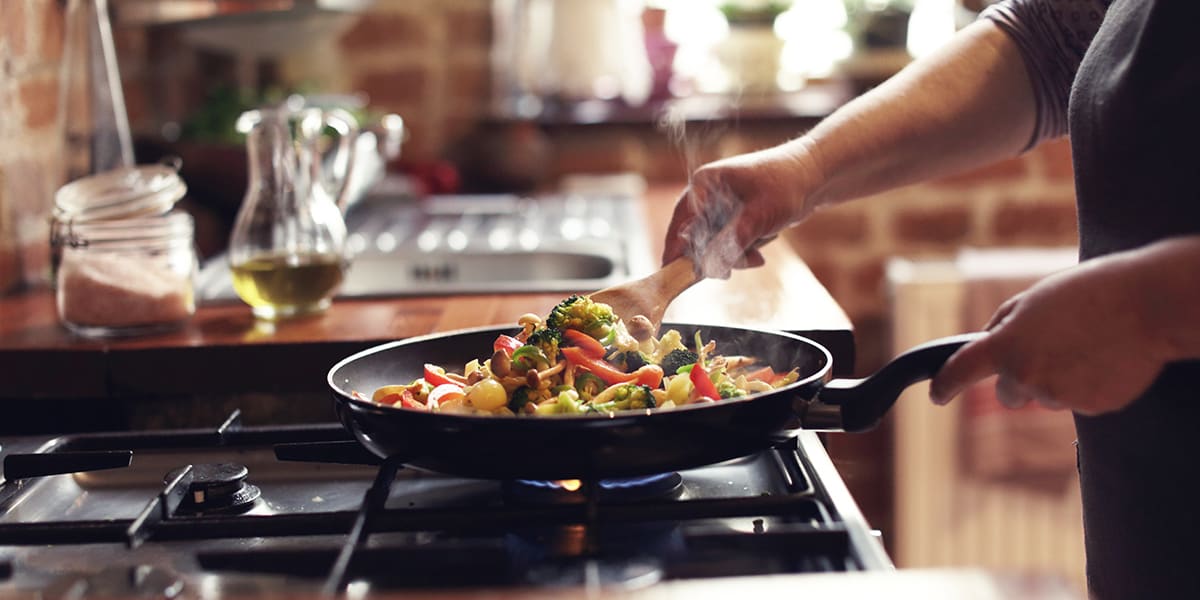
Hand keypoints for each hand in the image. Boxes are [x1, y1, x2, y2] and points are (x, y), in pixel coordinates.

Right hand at [662, 143, 818, 278]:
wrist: (815, 177)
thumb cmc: (786, 185)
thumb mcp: (757, 217)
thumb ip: (731, 243)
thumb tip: (708, 268)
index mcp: (704, 185)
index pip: (680, 224)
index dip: (677, 252)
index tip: (674, 275)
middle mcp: (706, 195)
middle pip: (695, 238)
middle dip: (716, 256)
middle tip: (729, 272)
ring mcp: (719, 207)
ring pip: (713, 245)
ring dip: (734, 256)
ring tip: (757, 255)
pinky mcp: (733, 217)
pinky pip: (727, 244)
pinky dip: (741, 251)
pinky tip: (759, 252)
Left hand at [929, 252, 1173, 414]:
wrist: (1147, 305)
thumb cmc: (1088, 293)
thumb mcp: (1031, 299)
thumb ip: (1003, 325)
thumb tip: (988, 344)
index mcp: (1007, 345)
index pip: (961, 371)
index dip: (944, 385)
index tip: (937, 395)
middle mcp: (1028, 376)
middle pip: (1008, 393)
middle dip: (1020, 377)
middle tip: (1050, 349)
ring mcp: (1060, 396)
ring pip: (1045, 396)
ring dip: (1057, 377)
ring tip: (1085, 344)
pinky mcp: (1092, 407)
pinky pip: (1077, 400)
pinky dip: (1085, 384)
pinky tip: (1103, 358)